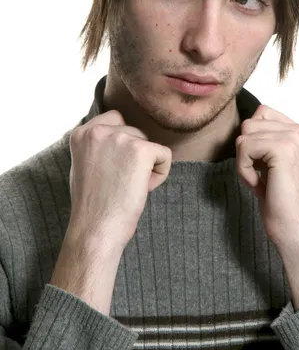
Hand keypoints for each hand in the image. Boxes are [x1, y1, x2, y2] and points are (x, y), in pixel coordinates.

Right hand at [68, 110, 171, 249]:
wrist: (95, 230)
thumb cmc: (92, 205)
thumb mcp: (84, 164)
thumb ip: (98, 145)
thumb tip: (119, 133)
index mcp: (82, 133)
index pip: (116, 119)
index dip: (122, 144)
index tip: (112, 168)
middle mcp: (99, 130)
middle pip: (135, 132)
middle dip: (134, 157)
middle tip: (119, 183)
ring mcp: (121, 138)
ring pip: (149, 144)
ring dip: (145, 166)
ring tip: (128, 187)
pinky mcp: (141, 149)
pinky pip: (165, 156)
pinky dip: (159, 175)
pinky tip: (142, 189)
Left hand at [235, 104, 298, 245]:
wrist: (295, 229)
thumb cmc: (281, 200)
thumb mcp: (273, 162)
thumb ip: (265, 139)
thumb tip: (245, 125)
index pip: (261, 113)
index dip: (253, 141)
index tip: (266, 168)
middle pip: (249, 123)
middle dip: (247, 153)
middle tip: (262, 177)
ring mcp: (294, 138)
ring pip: (244, 135)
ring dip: (244, 162)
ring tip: (262, 181)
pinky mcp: (282, 149)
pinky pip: (244, 147)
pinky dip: (243, 169)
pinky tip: (259, 185)